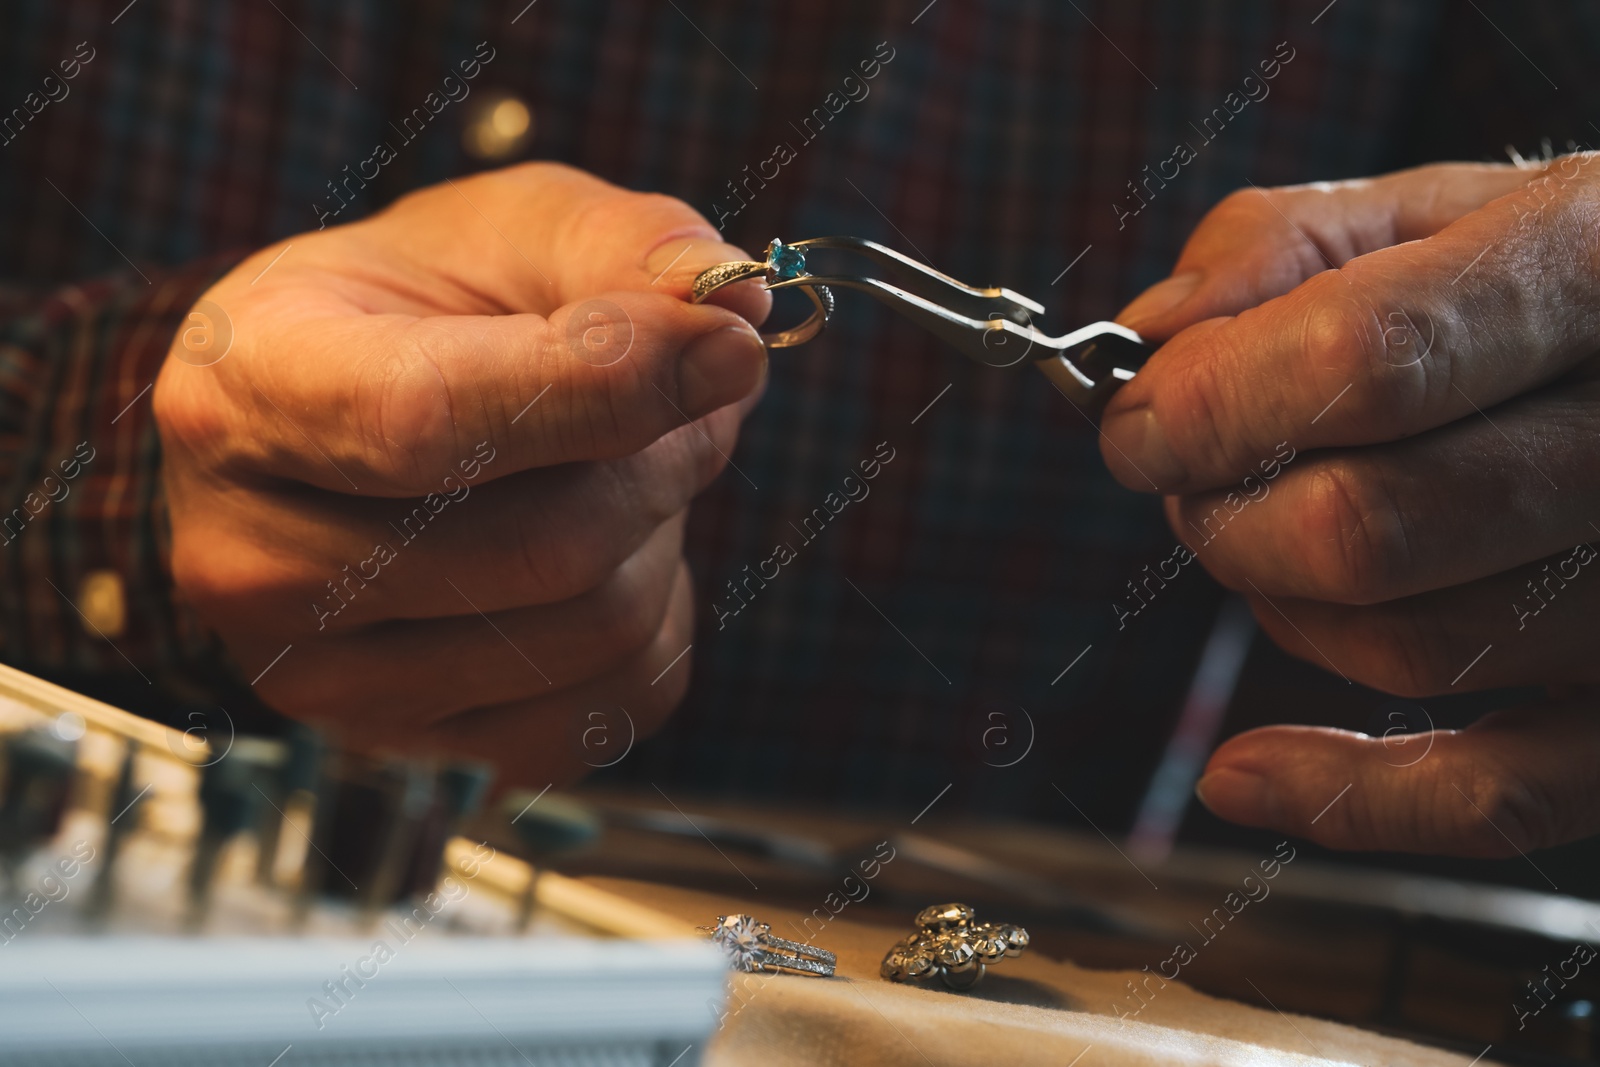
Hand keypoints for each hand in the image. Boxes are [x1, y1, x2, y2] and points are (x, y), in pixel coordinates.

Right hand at [154, 162, 769, 784]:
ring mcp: (324, 679)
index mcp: (246, 389)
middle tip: (686, 391)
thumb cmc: (417, 313)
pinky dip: (659, 619)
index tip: (729, 344)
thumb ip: (619, 245)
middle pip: (546, 546)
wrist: (337, 425)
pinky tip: (610, 554)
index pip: (425, 421)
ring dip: (664, 531)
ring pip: (597, 629)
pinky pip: (614, 705)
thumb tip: (734, 302)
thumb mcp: (503, 230)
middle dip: (662, 455)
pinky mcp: (409, 747)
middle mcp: (252, 559)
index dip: (603, 385)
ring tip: (627, 464)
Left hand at [1102, 158, 1599, 855]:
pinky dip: (1349, 800)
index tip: (1138, 422)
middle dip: (1226, 512)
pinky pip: (1498, 796)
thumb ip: (1281, 251)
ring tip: (1276, 536)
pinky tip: (1242, 773)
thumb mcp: (1435, 208)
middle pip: (1363, 527)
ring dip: (1280, 603)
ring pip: (1407, 648)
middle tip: (1200, 480)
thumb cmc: (1548, 282)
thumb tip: (1151, 340)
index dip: (1209, 405)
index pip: (1370, 359)